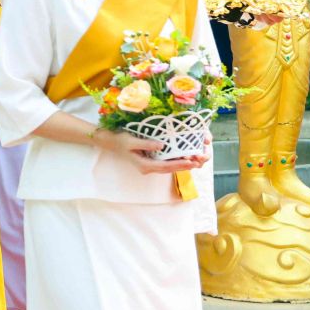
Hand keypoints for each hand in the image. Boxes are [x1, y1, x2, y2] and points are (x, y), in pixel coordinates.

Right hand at [93, 127, 208, 174]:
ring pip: (168, 167)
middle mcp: (148, 168)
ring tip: (194, 161)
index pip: (165, 166)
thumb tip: (162, 146)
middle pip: (169, 169)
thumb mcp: (132, 141)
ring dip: (180, 165)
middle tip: (198, 162)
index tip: (191, 161)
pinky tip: (182, 158)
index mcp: (144, 165)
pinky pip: (164, 163)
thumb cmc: (120, 140)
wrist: (110, 142)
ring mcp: (149, 165)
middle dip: (184, 166)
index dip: (179, 164)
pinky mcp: (149, 161)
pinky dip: (174, 161)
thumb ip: (147, 144)